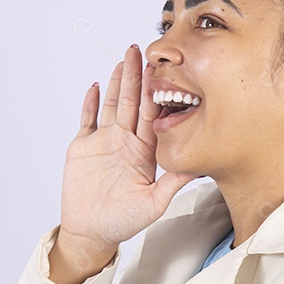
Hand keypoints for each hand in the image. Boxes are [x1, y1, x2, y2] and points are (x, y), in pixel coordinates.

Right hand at [57, 44, 197, 272]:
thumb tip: (200, 167)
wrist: (91, 232)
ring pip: (112, 105)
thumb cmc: (123, 221)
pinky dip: (91, 103)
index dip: (156, 93)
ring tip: (122, 60)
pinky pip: (87, 120)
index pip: (152, 115)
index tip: (162, 71)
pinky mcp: (83, 146)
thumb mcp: (154, 202)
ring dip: (117, 83)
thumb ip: (174, 182)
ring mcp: (104, 141)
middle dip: (135, 77)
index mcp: (144, 151)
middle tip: (138, 51)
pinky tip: (97, 86)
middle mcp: (126, 141)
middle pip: (132, 103)